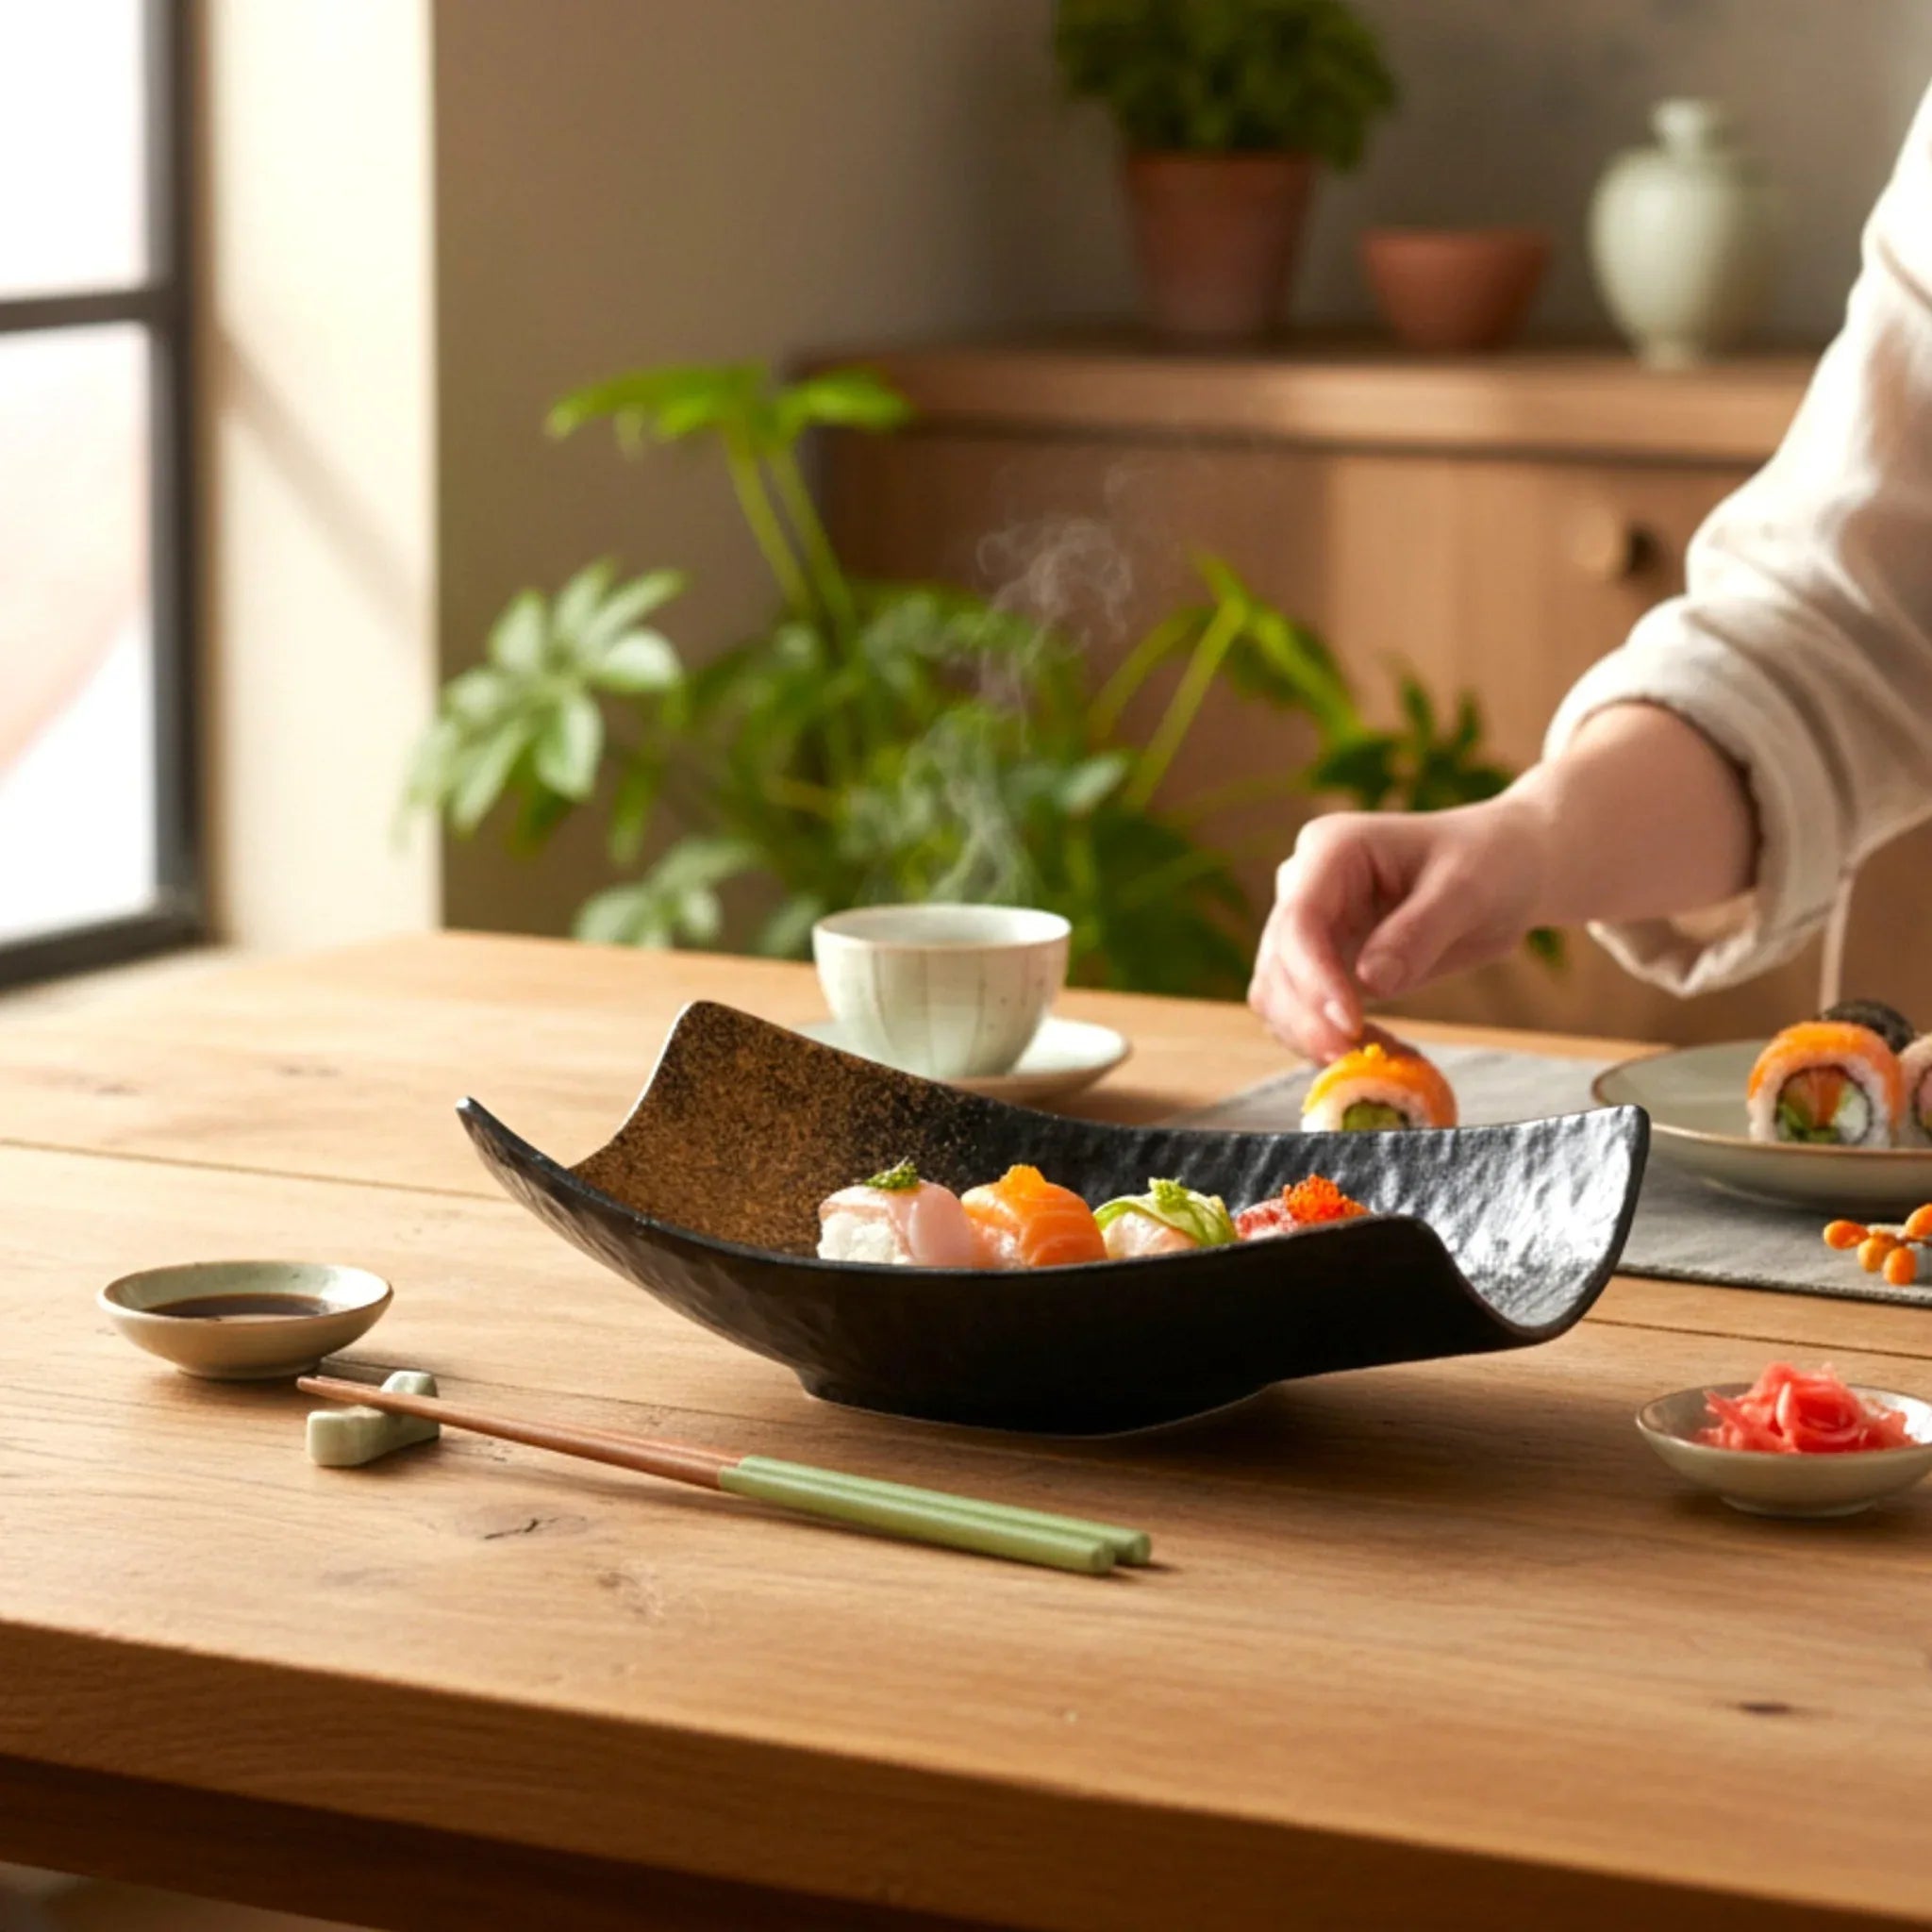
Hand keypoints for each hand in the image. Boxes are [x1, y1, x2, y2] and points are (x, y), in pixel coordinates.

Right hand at [1248, 796, 1550, 1059]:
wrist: (1506, 872)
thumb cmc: (1490, 863)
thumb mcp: (1467, 890)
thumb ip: (1418, 932)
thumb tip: (1371, 983)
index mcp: (1330, 850)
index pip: (1300, 920)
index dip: (1315, 978)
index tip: (1348, 1025)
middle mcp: (1304, 886)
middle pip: (1277, 963)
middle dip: (1306, 1017)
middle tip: (1352, 1059)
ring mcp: (1308, 927)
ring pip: (1276, 994)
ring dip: (1310, 1035)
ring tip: (1371, 1060)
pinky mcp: (1321, 964)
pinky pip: (1303, 1011)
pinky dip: (1328, 1039)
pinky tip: (1376, 1051)